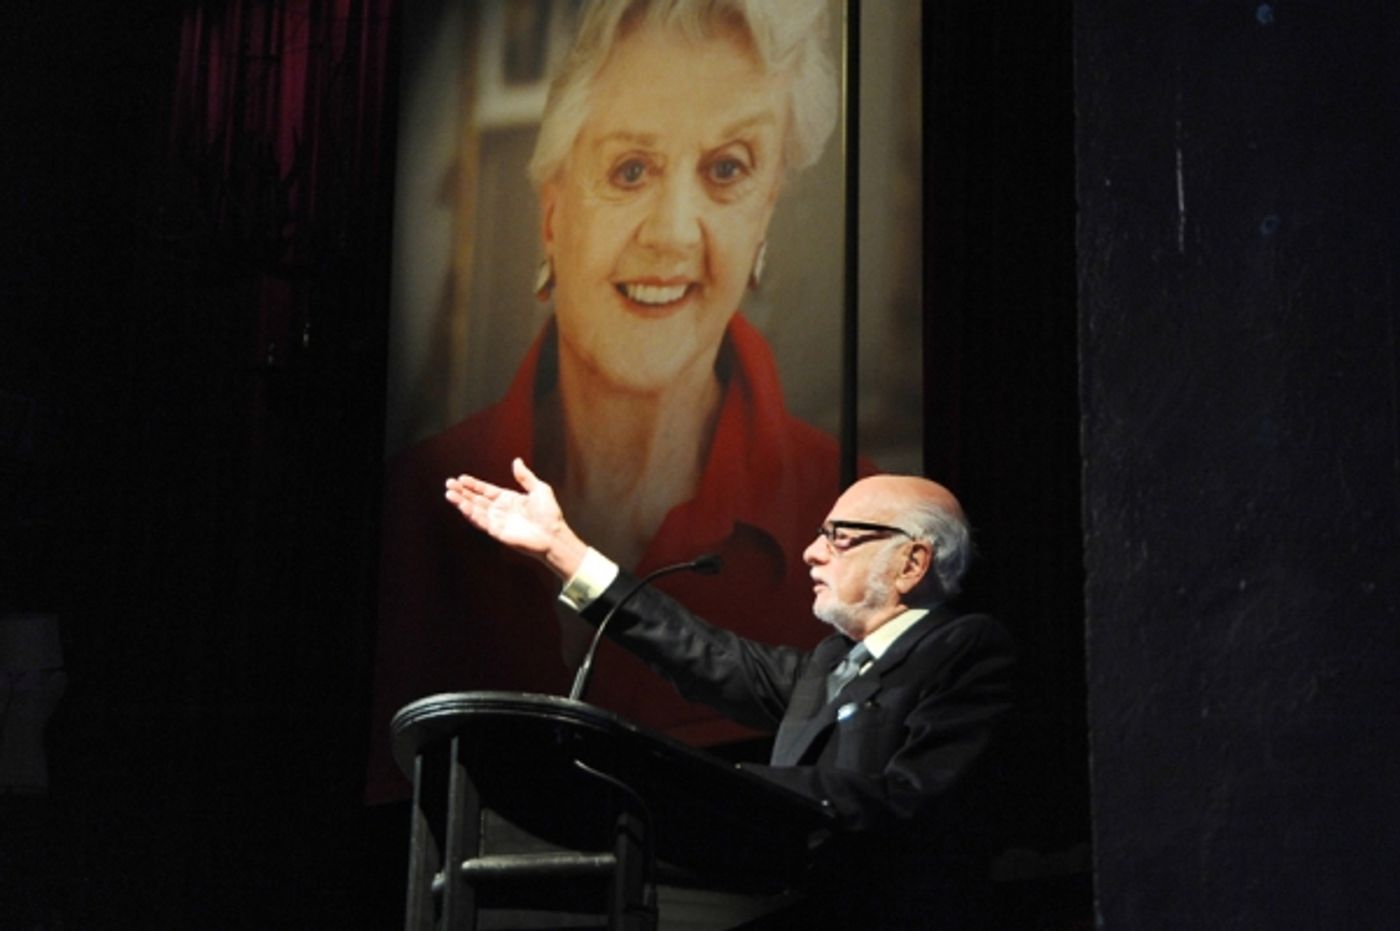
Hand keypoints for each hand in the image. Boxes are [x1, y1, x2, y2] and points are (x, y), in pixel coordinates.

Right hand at [444, 457, 586, 577]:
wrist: (554, 535)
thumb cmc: (550, 514)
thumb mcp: (539, 489)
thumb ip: (525, 476)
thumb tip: (516, 460)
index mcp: (509, 499)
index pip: (486, 490)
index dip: (473, 484)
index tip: (461, 478)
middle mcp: (500, 510)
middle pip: (477, 499)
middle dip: (462, 492)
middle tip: (449, 483)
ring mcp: (498, 521)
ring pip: (475, 510)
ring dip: (462, 502)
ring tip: (449, 494)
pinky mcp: (497, 532)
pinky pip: (481, 522)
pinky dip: (471, 514)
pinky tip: (462, 506)